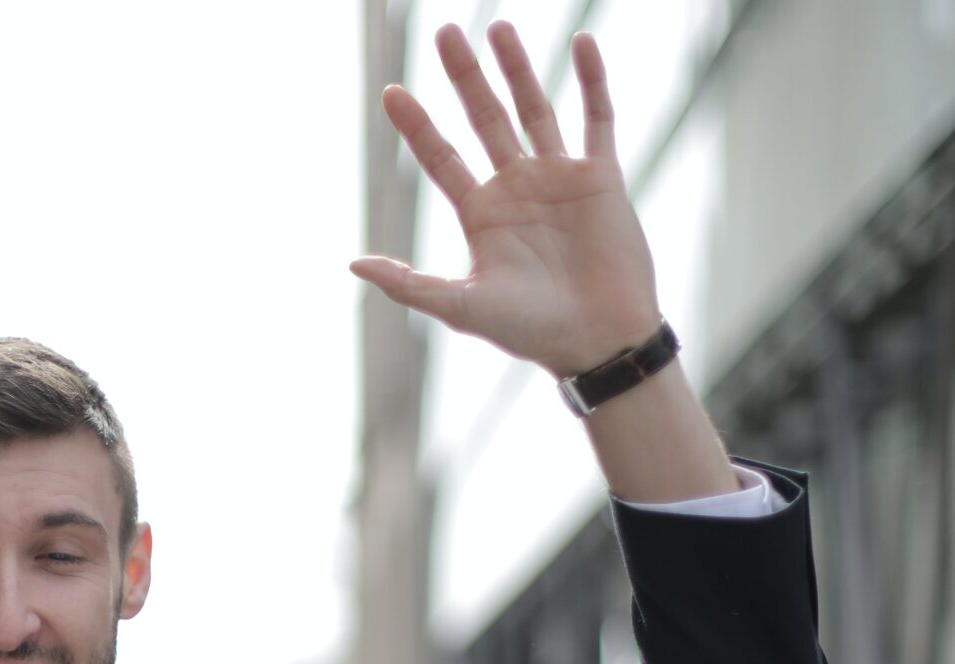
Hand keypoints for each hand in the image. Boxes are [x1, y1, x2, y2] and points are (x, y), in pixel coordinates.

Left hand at [352, 24, 660, 378]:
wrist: (599, 342)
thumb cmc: (530, 332)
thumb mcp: (462, 307)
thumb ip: (409, 284)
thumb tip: (353, 265)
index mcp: (480, 214)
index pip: (440, 156)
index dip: (416, 124)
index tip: (391, 92)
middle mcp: (516, 189)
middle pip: (483, 119)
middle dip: (464, 77)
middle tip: (445, 33)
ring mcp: (558, 178)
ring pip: (534, 109)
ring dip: (518, 68)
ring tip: (499, 26)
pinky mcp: (601, 178)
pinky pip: (596, 119)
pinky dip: (591, 81)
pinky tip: (582, 43)